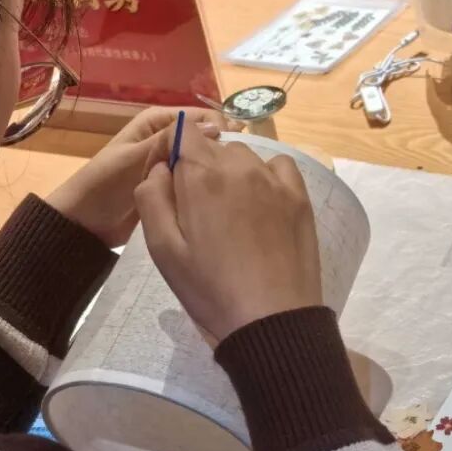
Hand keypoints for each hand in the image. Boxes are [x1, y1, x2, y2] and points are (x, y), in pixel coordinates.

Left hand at [46, 107, 241, 247]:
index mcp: (156, 122)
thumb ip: (171, 141)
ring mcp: (170, 163)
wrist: (87, 222)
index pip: (199, 116)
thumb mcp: (137, 158)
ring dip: (213, 169)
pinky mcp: (172, 185)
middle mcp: (166, 137)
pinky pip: (194, 179)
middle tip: (236, 171)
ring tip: (232, 184)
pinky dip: (205, 184)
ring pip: (201, 160)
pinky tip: (220, 195)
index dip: (219, 128)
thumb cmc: (106, 185)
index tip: (232, 150)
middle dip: (219, 150)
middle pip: (204, 138)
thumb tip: (214, 128)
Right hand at [135, 126, 322, 340]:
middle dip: (203, 170)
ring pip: (245, 158)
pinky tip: (263, 206)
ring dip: (235, 175)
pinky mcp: (299, 196)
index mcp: (201, 175)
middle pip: (214, 148)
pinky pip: (279, 167)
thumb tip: (162, 166)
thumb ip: (151, 196)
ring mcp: (274, 179)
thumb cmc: (210, 289)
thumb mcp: (163, 249)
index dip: (176, 152)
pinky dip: (267, 176)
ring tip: (234, 218)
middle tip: (203, 216)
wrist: (271, 320)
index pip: (184, 130)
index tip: (176, 185)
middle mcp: (239, 165)